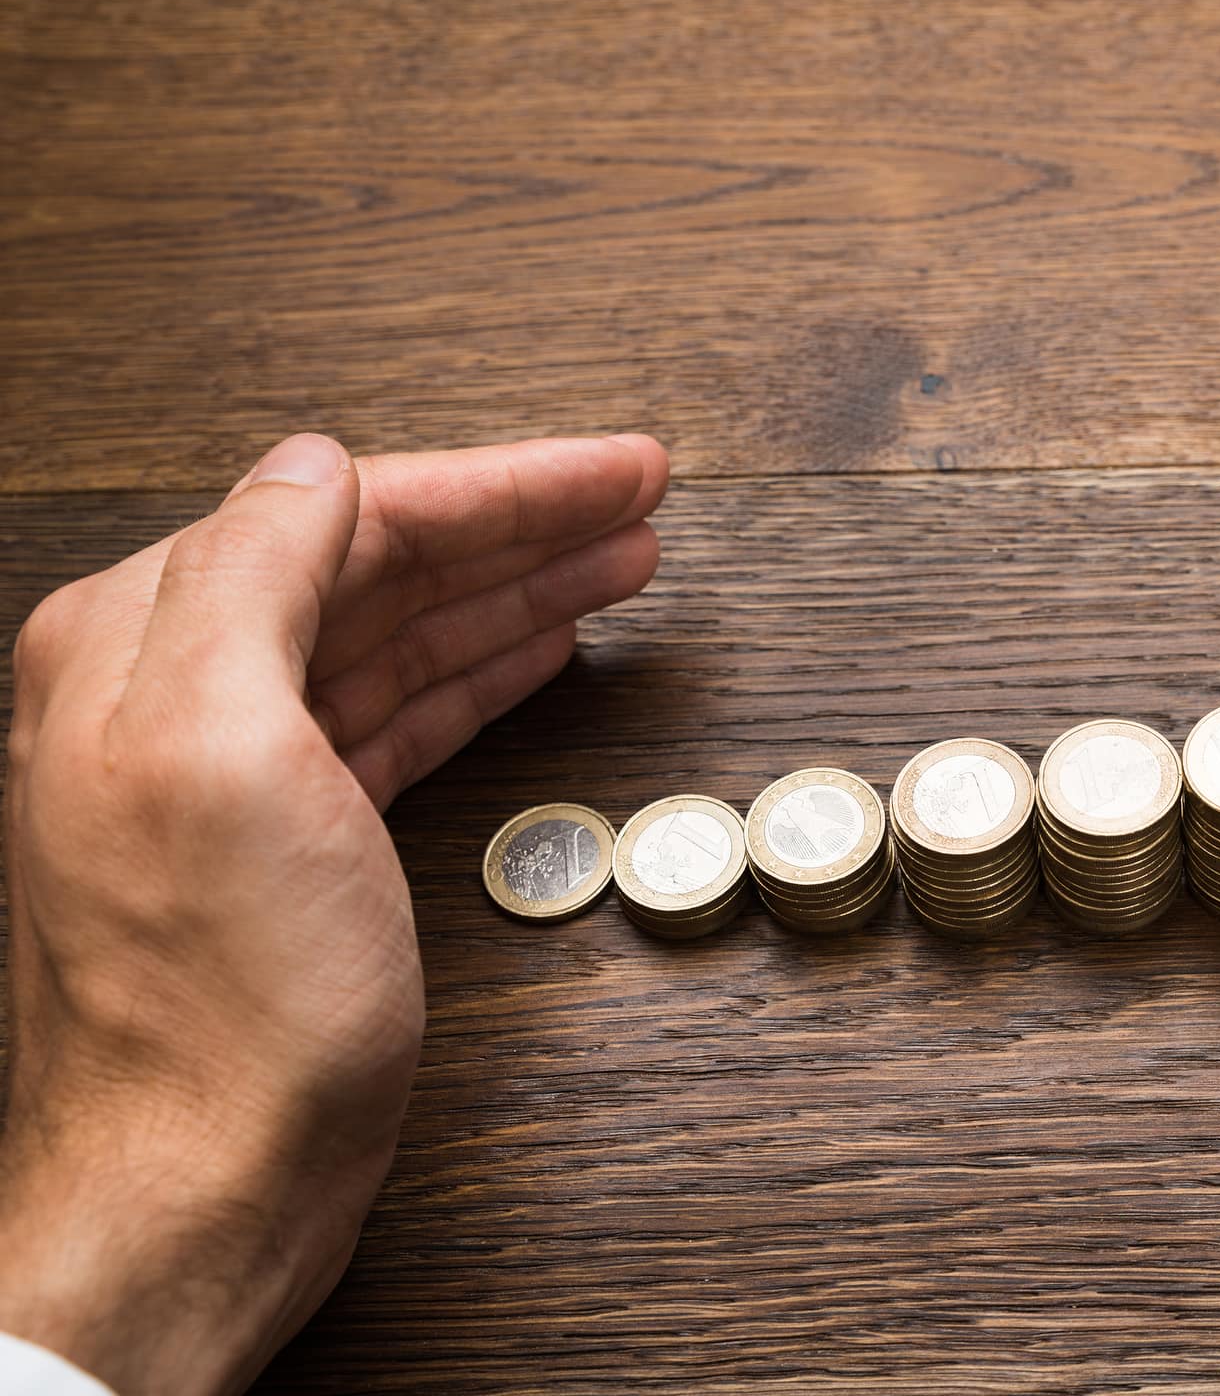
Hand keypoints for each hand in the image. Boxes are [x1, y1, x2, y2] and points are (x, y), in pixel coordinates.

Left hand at [0, 431, 668, 1393]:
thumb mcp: (217, 750)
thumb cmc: (212, 1004)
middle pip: (381, 568)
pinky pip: (399, 717)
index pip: (345, 515)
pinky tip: (535, 654)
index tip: (615, 470)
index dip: (498, 486)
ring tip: (618, 562)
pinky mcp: (285, 848)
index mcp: (143, 648)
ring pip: (398, 639)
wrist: (199, 1188)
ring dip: (514, 593)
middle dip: (521, 527)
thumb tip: (314, 466)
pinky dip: (479, 674)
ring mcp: (231, 775)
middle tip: (640, 501)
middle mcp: (172, 696)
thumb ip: (250, 578)